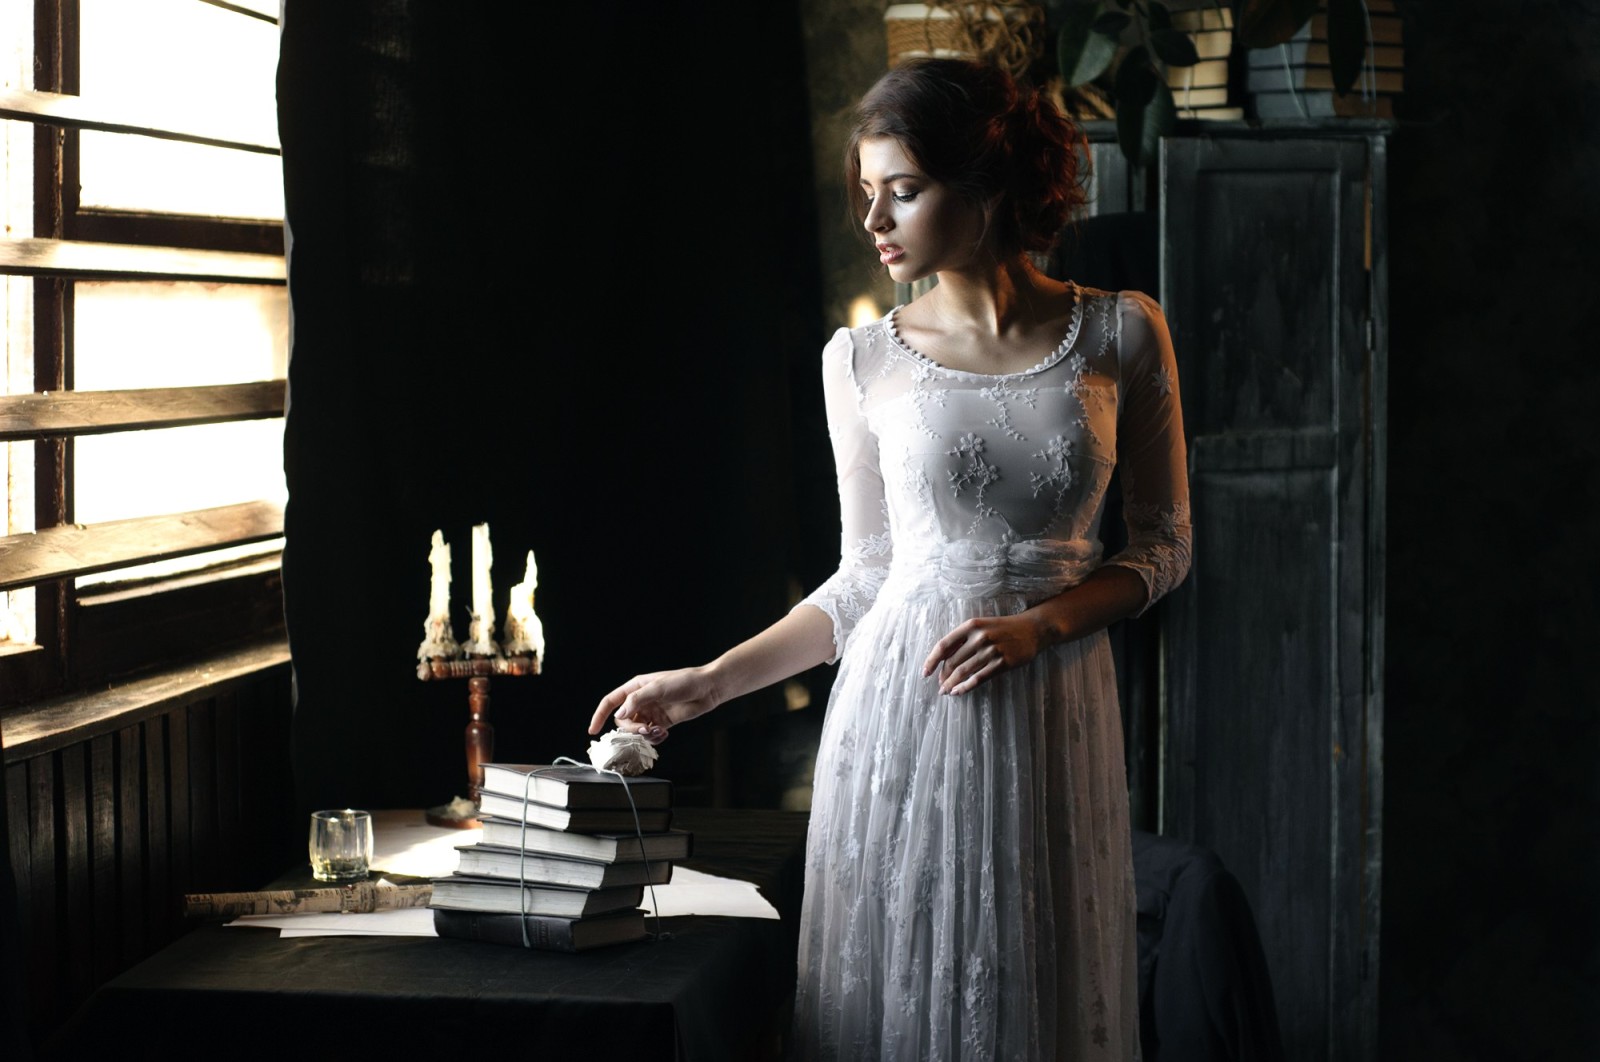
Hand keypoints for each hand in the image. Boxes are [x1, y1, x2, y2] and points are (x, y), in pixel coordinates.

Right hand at [589, 666, 720, 743]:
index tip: (592, 730)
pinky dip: (654, 738)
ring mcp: (651, 712)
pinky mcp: (662, 723)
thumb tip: (620, 714)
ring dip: (644, 735)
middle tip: (645, 730)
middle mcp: (641, 701)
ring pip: (636, 730)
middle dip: (631, 729)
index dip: (599, 715)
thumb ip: (637, 700)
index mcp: (635, 687)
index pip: (611, 702)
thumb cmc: (684, 682)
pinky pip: (650, 735)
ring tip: (658, 731)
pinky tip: (664, 734)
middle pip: (623, 721)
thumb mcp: (658, 687)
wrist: (707, 689)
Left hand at [922, 613, 1047, 694]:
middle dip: (943, 677)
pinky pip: (979, 678)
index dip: (932, 660)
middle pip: (953, 661)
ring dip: (952, 684)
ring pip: (964, 672)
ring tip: (946, 691)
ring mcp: (992, 650)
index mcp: (971, 626)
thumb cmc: (1002, 628)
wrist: (1032, 629)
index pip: (944, 645)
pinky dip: (966, 687)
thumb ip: (963, 640)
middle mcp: (980, 637)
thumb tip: (943, 661)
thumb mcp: (982, 626)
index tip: (925, 673)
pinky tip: (958, 692)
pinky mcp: (1003, 663)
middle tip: (939, 686)